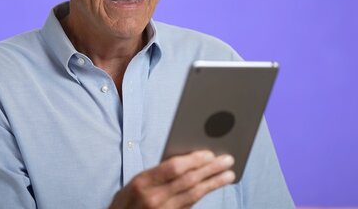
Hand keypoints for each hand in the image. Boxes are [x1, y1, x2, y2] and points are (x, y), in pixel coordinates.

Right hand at [109, 150, 234, 208]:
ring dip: (214, 183)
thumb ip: (157, 172)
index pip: (173, 168)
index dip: (193, 160)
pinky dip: (204, 193)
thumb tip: (185, 158)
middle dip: (210, 169)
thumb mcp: (135, 183)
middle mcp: (153, 198)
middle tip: (227, 160)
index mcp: (142, 182)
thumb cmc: (128, 200)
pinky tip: (213, 186)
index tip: (209, 153)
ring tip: (229, 175)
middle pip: (188, 180)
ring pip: (194, 194)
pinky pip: (191, 205)